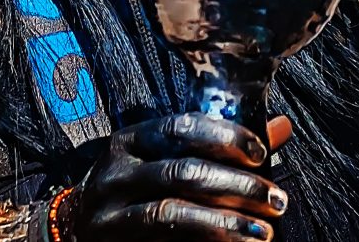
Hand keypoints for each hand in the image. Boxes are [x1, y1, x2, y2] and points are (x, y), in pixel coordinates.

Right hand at [53, 113, 292, 240]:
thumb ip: (223, 146)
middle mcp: (116, 172)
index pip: (180, 127)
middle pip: (182, 172)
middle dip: (236, 186)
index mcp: (131, 140)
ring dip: (224, 222)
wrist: (76, 230)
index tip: (261, 153)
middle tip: (276, 201)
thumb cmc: (136, 188)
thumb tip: (282, 127)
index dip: (223, 137)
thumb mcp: (168, 158)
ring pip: (173, 213)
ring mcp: (112, 213)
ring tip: (262, 233)